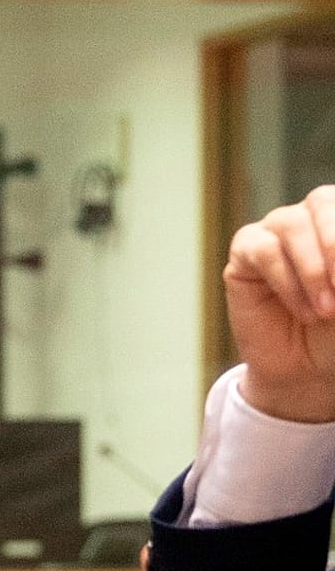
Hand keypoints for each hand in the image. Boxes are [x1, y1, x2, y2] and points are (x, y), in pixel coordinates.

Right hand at [223, 186, 334, 421]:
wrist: (308, 369)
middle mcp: (310, 219)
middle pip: (322, 200)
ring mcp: (274, 234)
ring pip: (291, 224)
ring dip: (313, 270)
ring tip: (326, 310)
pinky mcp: (244, 255)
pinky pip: (262, 251)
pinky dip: (287, 282)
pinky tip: (303, 311)